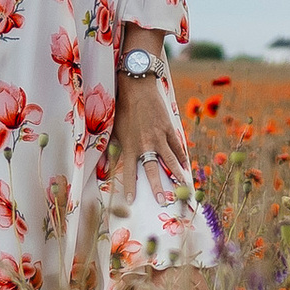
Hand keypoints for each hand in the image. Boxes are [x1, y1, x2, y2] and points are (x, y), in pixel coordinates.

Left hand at [104, 59, 188, 199]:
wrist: (137, 88)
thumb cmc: (122, 109)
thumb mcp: (114, 131)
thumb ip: (112, 151)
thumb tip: (104, 168)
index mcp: (129, 146)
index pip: (129, 172)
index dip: (130, 188)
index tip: (131, 202)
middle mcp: (145, 144)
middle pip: (152, 170)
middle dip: (157, 187)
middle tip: (162, 201)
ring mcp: (159, 136)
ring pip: (169, 160)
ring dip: (176, 175)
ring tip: (183, 187)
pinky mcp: (168, 128)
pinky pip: (177, 145)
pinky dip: (181, 156)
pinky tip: (185, 166)